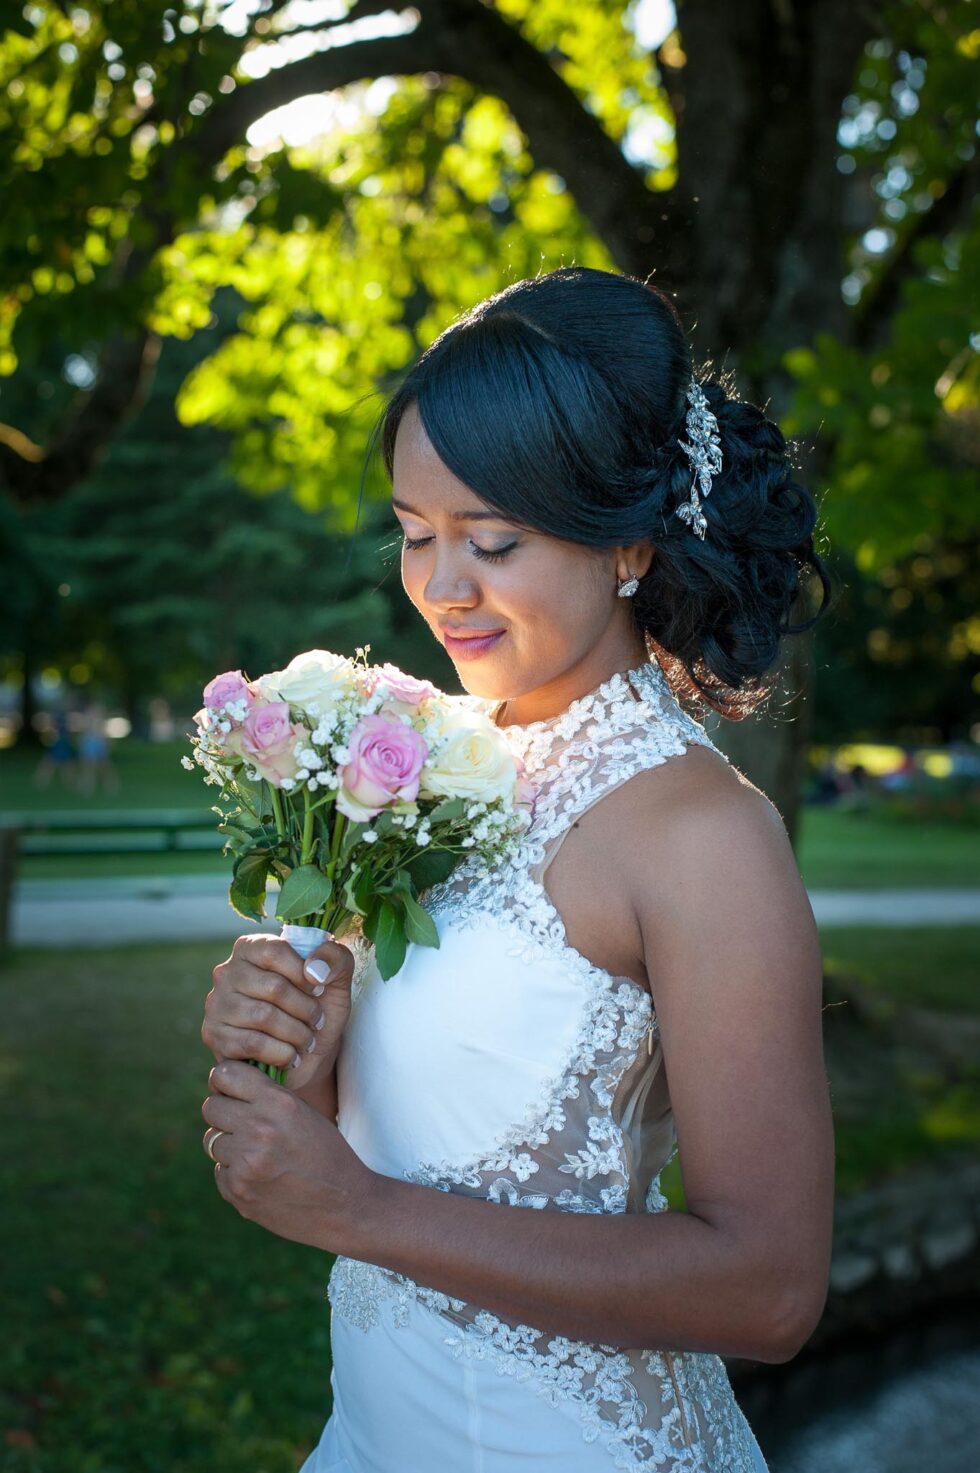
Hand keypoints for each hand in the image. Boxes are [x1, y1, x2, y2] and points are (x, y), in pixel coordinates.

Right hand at [202, 932, 354, 1090]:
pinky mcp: (214, 1035)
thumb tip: (314, 969)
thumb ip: (335, 958)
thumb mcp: (335, 979)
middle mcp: (227, 971)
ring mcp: (216, 1003)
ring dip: (297, 1034)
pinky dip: (281, 1053)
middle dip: (306, 1009)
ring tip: (308, 1040)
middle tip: (318, 1022)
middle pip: (273, 987)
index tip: (319, 990)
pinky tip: (292, 1056)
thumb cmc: (317, 1008)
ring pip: (264, 1016)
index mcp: (252, 947)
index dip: (304, 974)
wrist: (305, 1056)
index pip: (276, 951)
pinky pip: (252, 1044)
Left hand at [202, 1060, 377, 1253]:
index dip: (225, 1081)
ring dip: (229, 1145)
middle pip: (211, 1106)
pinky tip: (261, 1178)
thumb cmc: (325, 1153)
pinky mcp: (237, 1191)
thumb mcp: (303, 1113)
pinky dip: (234, 1173)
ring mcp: (245, 1162)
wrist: (344, 1205)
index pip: (225, 1074)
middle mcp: (259, 1128)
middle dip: (224, 1113)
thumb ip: (266, 1097)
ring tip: (258, 1154)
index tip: (231, 1089)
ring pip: (212, 1140)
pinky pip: (219, 1170)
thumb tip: (223, 1084)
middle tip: (243, 1124)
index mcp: (278, 1103)